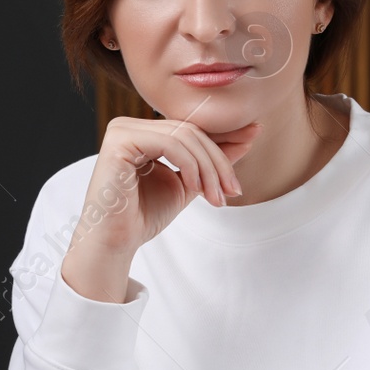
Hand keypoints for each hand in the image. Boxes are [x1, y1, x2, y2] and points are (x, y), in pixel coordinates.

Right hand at [61, 116, 262, 301]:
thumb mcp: (189, 183)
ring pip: (184, 136)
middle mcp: (130, 126)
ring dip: (209, 168)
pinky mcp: (120, 141)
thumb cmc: (143, 216)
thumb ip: (213, 160)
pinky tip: (195, 188)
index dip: (223, 138)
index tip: (253, 141)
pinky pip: (170, 143)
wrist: (116, 243)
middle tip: (232, 190)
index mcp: (143, 133)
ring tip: (216, 196)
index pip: (191, 128)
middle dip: (218, 161)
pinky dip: (191, 165)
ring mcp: (122, 130)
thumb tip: (250, 134)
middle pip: (191, 131)